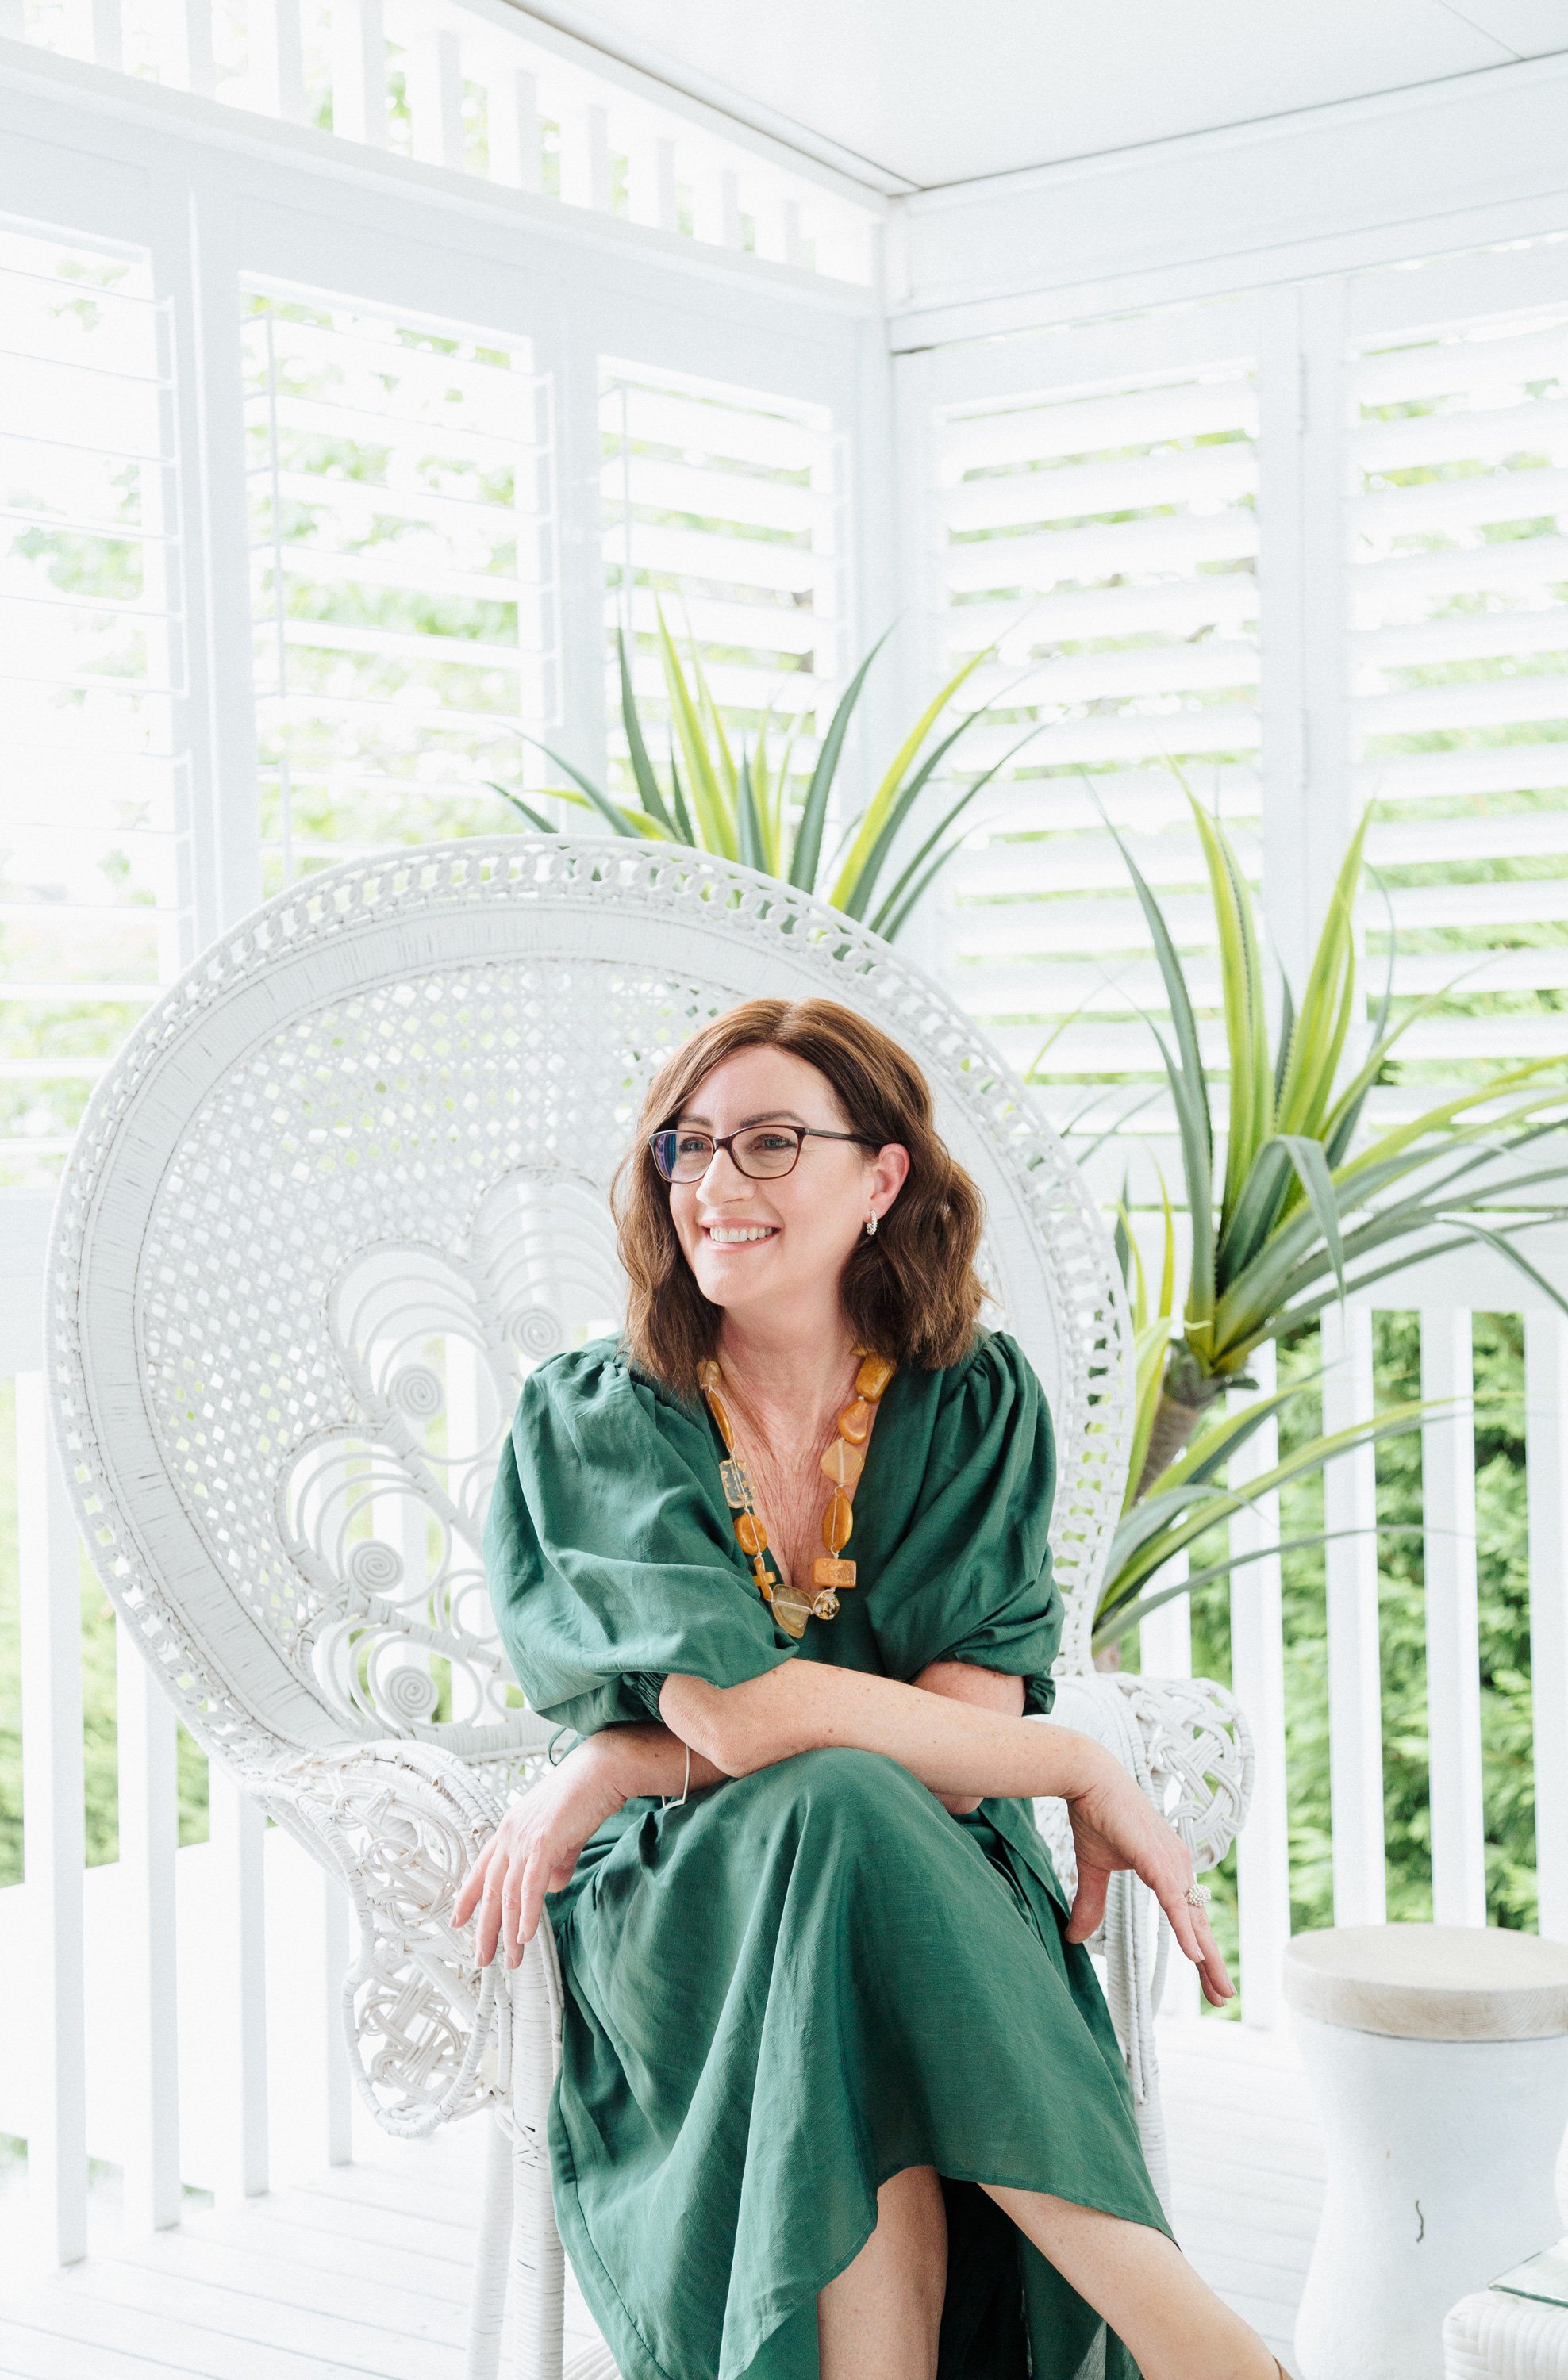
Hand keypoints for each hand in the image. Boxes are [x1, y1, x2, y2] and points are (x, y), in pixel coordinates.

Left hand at [454, 1738, 627, 1967]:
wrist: (600, 1772)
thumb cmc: (584, 1798)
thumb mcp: (562, 1836)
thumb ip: (554, 1862)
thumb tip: (549, 1888)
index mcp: (509, 1829)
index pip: (481, 1869)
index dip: (467, 1898)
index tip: (457, 1921)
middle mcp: (509, 1834)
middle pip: (490, 1890)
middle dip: (485, 1928)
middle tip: (482, 1958)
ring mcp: (523, 1839)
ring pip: (508, 1895)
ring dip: (509, 1931)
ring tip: (512, 1960)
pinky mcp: (542, 1844)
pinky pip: (530, 1888)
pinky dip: (527, 1915)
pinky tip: (526, 1936)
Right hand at [1061, 1746, 1234, 2008]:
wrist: (1089, 1779)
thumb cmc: (1096, 1815)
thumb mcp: (1094, 1868)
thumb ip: (1092, 1903)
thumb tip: (1076, 1939)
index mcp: (1168, 1868)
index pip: (1188, 1916)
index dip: (1199, 1949)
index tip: (1209, 1979)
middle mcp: (1177, 1866)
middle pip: (1198, 1924)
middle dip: (1213, 1964)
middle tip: (1224, 1997)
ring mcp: (1171, 1863)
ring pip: (1193, 1919)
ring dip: (1207, 1957)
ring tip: (1219, 1990)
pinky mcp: (1157, 1860)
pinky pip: (1174, 1903)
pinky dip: (1185, 1930)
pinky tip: (1194, 1956)